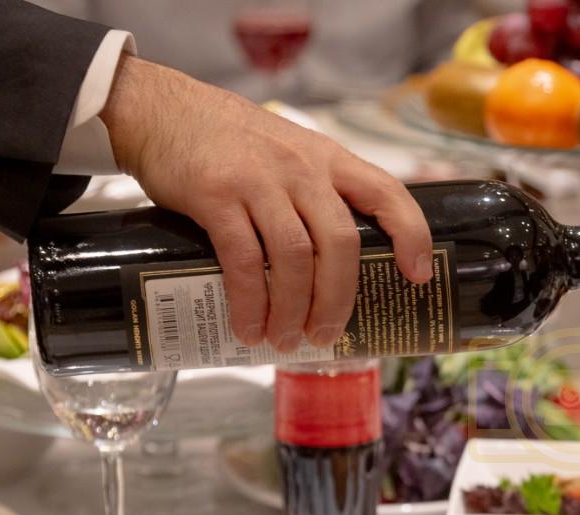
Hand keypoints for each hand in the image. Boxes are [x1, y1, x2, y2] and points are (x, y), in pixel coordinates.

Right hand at [99, 56, 432, 350]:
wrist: (160, 109)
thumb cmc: (231, 144)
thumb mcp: (290, 153)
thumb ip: (316, 194)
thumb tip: (335, 269)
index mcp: (329, 160)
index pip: (387, 194)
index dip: (411, 235)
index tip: (419, 276)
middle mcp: (301, 168)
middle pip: (340, 243)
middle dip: (337, 300)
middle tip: (326, 336)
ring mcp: (259, 180)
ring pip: (295, 258)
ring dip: (293, 309)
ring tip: (284, 340)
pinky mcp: (216, 195)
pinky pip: (243, 259)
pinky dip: (250, 301)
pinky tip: (249, 327)